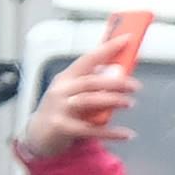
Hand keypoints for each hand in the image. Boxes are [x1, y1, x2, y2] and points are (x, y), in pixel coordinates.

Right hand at [11, 13, 145, 164]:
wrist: (39, 135)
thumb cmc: (62, 110)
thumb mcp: (75, 92)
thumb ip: (95, 83)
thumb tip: (120, 71)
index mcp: (67, 78)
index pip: (88, 58)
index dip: (108, 48)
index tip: (127, 38)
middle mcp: (61, 90)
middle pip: (90, 81)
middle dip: (115, 81)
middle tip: (135, 86)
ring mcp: (60, 108)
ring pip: (88, 100)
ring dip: (112, 100)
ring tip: (130, 103)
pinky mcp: (62, 127)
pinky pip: (90, 130)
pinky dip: (110, 132)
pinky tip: (127, 133)